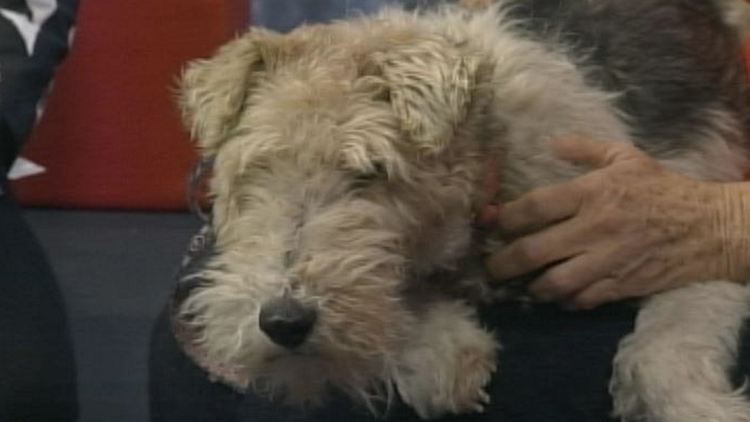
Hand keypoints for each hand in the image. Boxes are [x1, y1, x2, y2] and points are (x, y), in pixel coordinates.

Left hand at [484, 138, 749, 308]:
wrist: (710, 227)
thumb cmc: (664, 189)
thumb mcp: (626, 157)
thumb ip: (584, 149)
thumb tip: (550, 143)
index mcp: (592, 193)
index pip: (533, 207)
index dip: (503, 219)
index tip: (489, 225)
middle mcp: (594, 228)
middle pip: (532, 251)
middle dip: (502, 263)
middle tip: (489, 268)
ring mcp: (607, 260)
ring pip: (552, 282)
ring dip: (531, 286)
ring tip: (523, 284)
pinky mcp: (621, 285)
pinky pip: (580, 300)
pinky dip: (564, 300)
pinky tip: (557, 294)